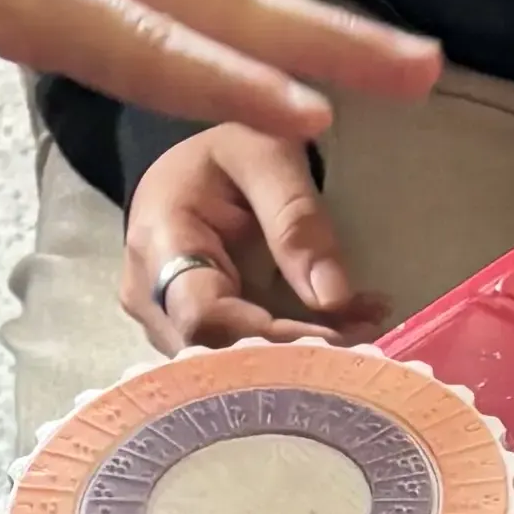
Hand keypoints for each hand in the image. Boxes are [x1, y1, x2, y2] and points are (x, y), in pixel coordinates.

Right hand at [128, 123, 384, 343]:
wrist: (199, 164)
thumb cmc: (229, 149)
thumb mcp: (269, 155)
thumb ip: (297, 218)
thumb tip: (331, 298)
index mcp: (159, 241)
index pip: (205, 318)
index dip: (270, 339)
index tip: (334, 337)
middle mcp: (147, 294)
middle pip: (216, 352)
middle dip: (293, 355)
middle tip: (365, 337)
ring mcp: (162, 320)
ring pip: (229, 364)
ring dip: (299, 355)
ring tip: (363, 325)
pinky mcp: (185, 334)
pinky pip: (237, 356)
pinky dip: (293, 349)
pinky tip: (343, 327)